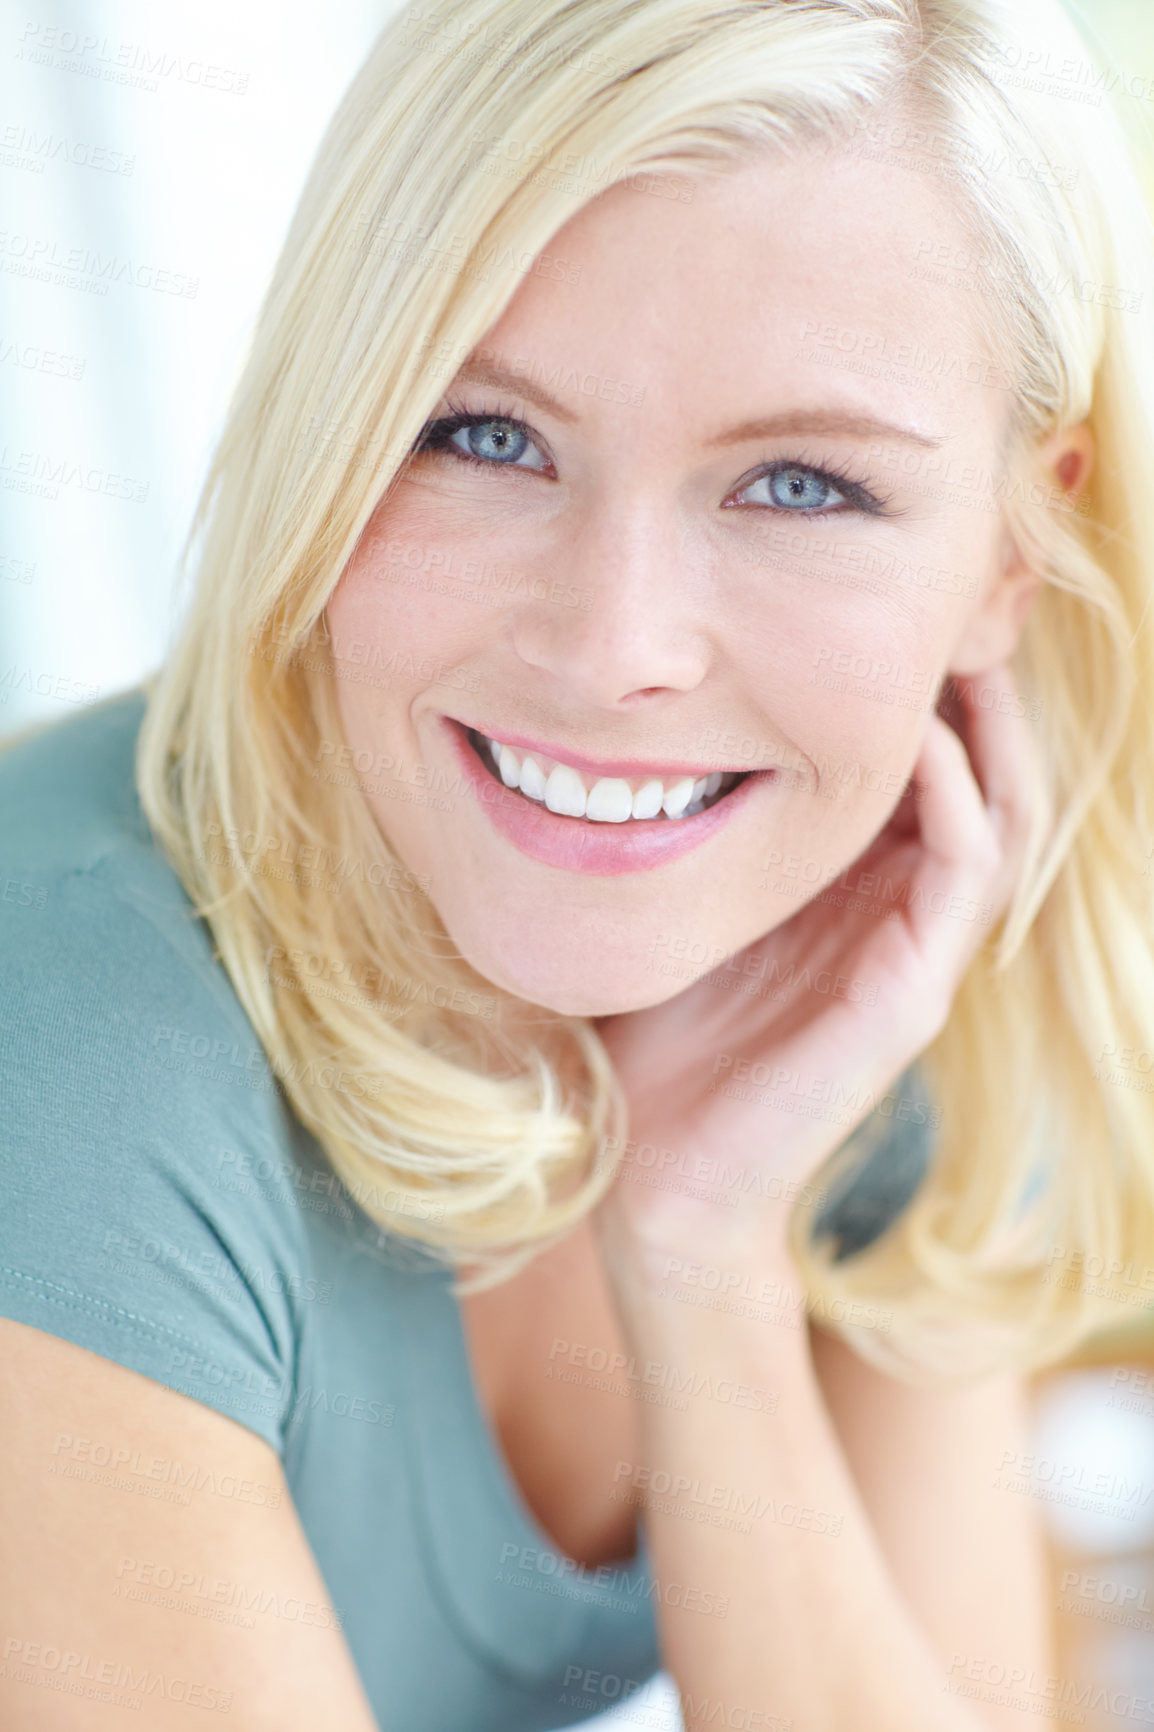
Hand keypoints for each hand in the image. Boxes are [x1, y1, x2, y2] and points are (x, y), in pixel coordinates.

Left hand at [591, 663, 1041, 1280]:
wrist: (651, 1167)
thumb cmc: (657, 1026)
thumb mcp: (689, 891)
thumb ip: (708, 816)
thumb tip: (663, 704)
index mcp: (859, 889)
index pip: (936, 769)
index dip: (933, 686)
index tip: (898, 603)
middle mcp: (903, 915)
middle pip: (993, 778)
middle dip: (985, 689)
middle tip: (959, 603)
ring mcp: (916, 957)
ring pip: (1006, 820)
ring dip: (994, 730)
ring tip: (967, 647)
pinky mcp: (907, 999)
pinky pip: (966, 877)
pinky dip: (957, 800)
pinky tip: (920, 741)